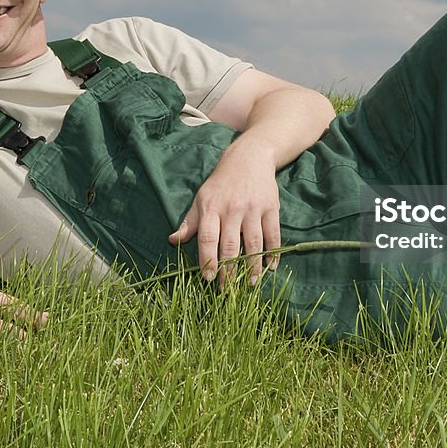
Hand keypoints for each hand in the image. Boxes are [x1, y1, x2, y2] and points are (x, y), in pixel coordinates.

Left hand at [168, 142, 280, 287]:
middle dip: (229, 270)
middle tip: (228, 290)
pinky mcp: (271, 208)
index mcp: (211, 207)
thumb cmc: (221, 182)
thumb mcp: (201, 198)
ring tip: (251, 284)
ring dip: (253, 266)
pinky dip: (273, 252)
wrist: (250, 157)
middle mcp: (232, 208)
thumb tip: (173, 241)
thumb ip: (189, 222)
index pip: (208, 238)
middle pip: (230, 245)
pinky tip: (271, 267)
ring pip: (253, 243)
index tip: (208, 278)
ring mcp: (253, 208)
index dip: (208, 259)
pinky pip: (273, 234)